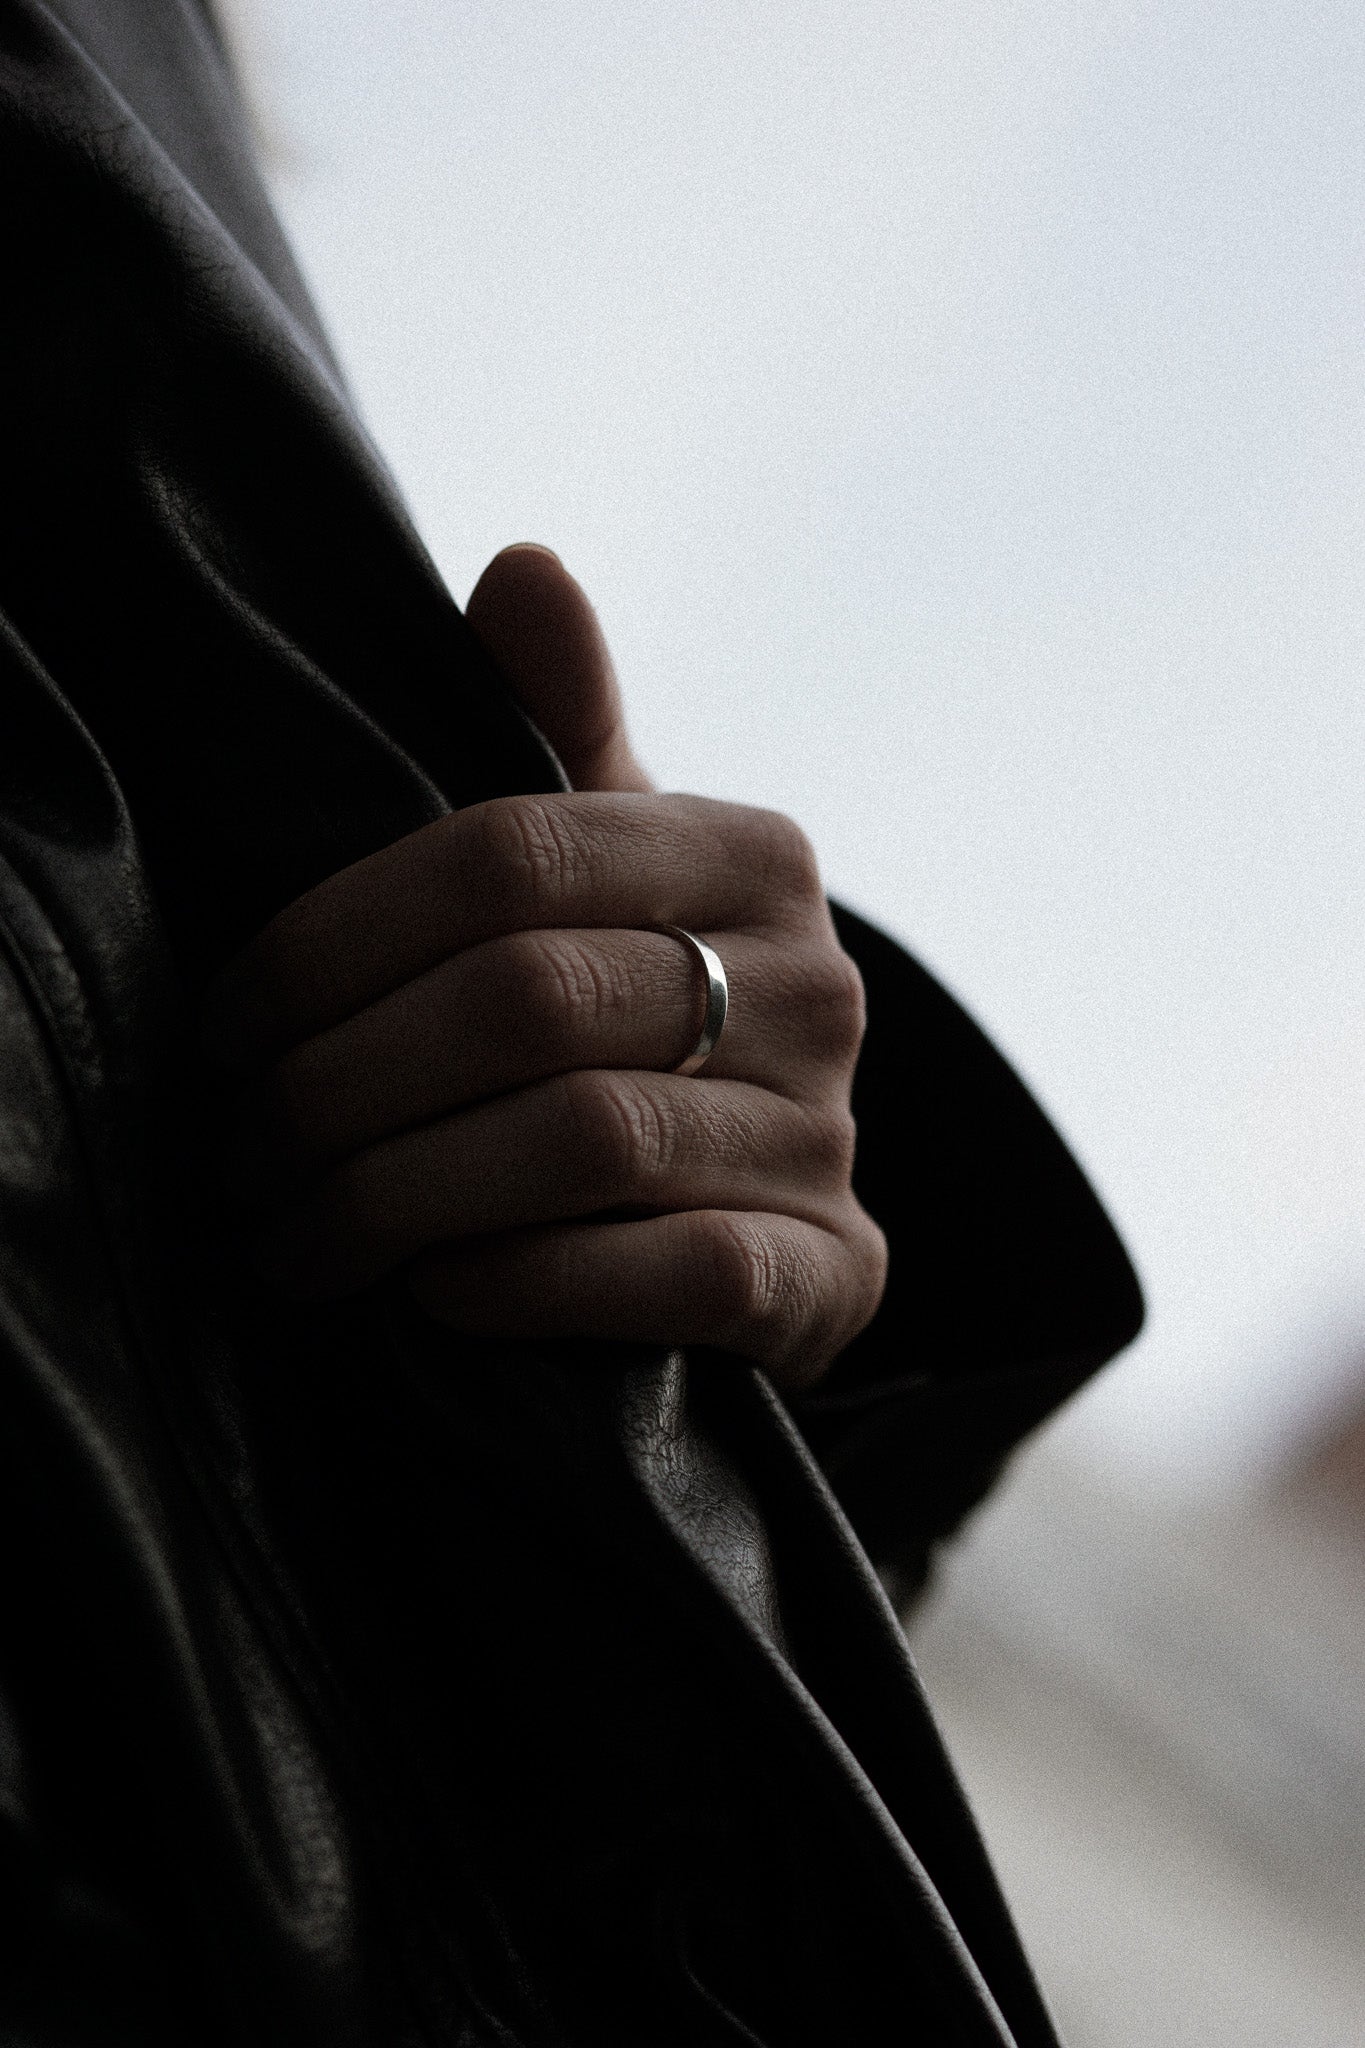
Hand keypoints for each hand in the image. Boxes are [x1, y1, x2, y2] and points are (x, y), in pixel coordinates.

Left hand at [206, 546, 885, 1391]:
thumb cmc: (656, 1015)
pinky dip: (529, 1281)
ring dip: (400, 1195)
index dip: (338, 936)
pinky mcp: (831, 1271)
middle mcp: (818, 985)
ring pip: (584, 1141)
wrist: (779, 1203)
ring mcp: (830, 1134)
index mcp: (755, 856)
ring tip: (298, 1230)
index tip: (235, 1020)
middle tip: (242, 1143)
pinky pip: (672, 1273)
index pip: (512, 853)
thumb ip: (566, 730)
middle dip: (344, 1082)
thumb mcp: (618, 868)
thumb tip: (523, 566)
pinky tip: (433, 1289)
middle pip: (528, 1002)